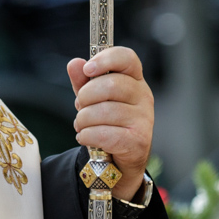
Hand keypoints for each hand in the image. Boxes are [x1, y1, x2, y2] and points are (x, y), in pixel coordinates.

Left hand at [67, 46, 154, 201]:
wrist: (120, 160)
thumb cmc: (108, 123)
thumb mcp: (93, 100)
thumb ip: (83, 82)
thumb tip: (74, 63)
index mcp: (134, 80)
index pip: (127, 58)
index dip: (106, 59)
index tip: (87, 68)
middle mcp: (143, 96)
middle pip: (111, 85)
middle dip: (86, 96)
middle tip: (80, 106)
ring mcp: (144, 119)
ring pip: (104, 111)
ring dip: (83, 119)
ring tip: (81, 124)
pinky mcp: (138, 140)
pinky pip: (104, 133)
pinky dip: (87, 135)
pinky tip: (85, 137)